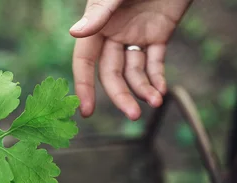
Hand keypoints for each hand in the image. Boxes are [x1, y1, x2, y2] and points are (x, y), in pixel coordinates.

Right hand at [70, 0, 191, 119]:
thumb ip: (99, 12)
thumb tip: (75, 33)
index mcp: (97, 24)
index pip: (85, 61)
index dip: (84, 85)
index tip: (86, 111)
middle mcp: (113, 34)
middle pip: (112, 73)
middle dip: (121, 95)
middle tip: (133, 115)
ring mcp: (135, 35)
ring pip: (134, 72)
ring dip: (143, 90)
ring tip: (154, 103)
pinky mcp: (158, 34)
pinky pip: (155, 62)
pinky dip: (158, 78)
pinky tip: (161, 92)